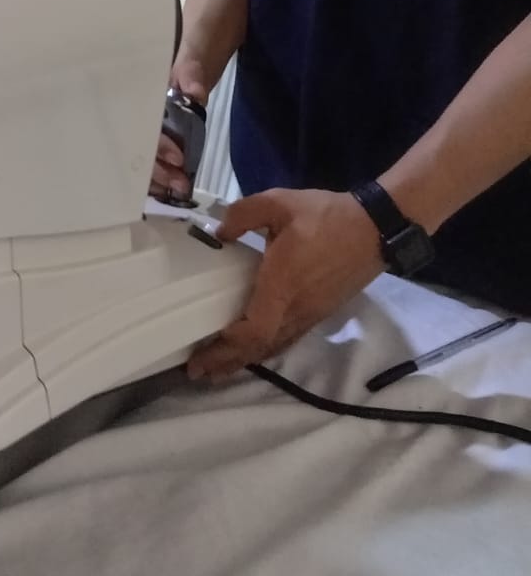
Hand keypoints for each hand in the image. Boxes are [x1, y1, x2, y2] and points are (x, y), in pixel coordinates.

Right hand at [149, 54, 207, 202]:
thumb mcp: (190, 64)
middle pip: (138, 151)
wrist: (192, 67)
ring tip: (179, 190)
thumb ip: (191, 77)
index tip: (179, 158)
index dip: (159, 146)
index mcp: (141, 102)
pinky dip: (158, 179)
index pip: (143, 128)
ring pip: (140, 161)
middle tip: (180, 184)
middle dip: (158, 171)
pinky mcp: (156, 142)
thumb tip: (195, 94)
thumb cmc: (187, 65)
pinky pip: (150, 163)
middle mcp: (137, 120)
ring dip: (157, 179)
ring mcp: (145, 133)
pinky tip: (169, 190)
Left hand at [187, 187, 383, 379]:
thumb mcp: (279, 203)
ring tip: (219, 368)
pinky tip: (254, 349)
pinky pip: (288, 338)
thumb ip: (243, 214)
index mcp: (283, 285)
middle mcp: (296, 308)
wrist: (376, 229)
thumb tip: (219, 232)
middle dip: (228, 361)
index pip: (255, 329)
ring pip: (274, 346)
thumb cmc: (327, 216)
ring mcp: (310, 314)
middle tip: (198, 371)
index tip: (203, 353)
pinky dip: (265, 349)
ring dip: (245, 359)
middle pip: (260, 347)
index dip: (229, 345)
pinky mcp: (319, 312)